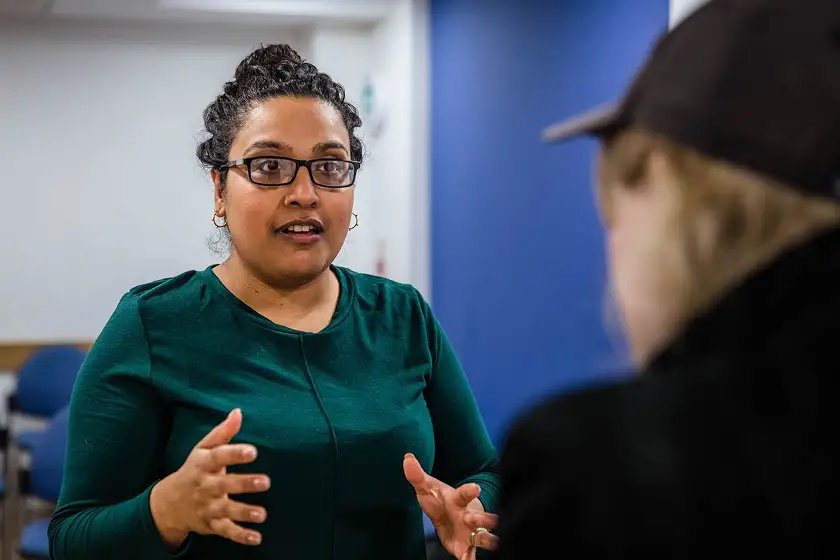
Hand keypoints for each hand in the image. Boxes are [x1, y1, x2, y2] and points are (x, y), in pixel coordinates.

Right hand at [150, 408, 269, 548]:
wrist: (168, 504)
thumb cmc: (194, 470)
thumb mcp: (203, 449)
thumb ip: (223, 433)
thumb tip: (238, 412)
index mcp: (203, 465)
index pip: (218, 457)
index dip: (235, 454)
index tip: (253, 451)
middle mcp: (205, 486)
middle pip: (224, 485)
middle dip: (244, 484)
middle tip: (266, 482)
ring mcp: (208, 507)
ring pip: (226, 510)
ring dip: (244, 512)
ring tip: (262, 514)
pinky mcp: (212, 524)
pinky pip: (226, 531)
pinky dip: (241, 536)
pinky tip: (257, 538)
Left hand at [403, 453, 498, 559]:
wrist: (449, 515)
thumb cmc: (440, 500)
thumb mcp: (427, 488)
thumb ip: (417, 476)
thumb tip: (407, 458)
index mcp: (458, 500)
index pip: (464, 493)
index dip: (469, 490)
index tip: (476, 488)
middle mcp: (467, 516)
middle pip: (477, 517)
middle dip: (485, 518)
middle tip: (493, 520)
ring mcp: (469, 532)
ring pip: (481, 536)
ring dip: (487, 539)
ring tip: (495, 542)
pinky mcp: (466, 547)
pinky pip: (470, 555)